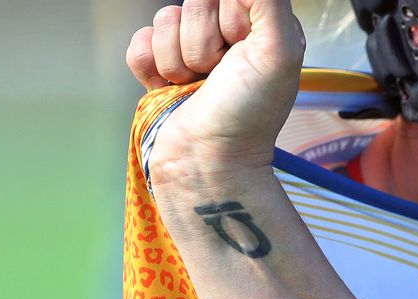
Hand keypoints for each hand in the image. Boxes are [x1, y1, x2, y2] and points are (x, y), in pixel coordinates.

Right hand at [126, 0, 304, 175]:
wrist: (207, 163)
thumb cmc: (248, 115)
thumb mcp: (278, 52)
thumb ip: (267, 2)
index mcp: (261, 29)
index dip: (229, 20)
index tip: (241, 51)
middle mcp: (227, 37)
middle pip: (194, 1)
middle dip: (202, 43)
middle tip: (218, 76)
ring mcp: (190, 52)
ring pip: (163, 19)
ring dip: (178, 60)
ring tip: (196, 88)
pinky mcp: (159, 68)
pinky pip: (139, 41)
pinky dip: (150, 67)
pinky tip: (170, 89)